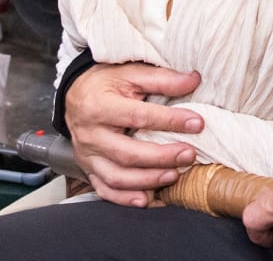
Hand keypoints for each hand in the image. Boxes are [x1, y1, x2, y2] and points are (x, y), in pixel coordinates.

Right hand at [63, 62, 204, 206]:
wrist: (75, 94)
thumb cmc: (105, 83)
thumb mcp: (130, 72)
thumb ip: (161, 79)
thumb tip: (193, 80)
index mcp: (99, 106)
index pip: (139, 116)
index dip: (170, 121)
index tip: (197, 123)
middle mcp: (90, 134)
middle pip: (127, 153)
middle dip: (161, 157)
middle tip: (189, 154)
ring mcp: (88, 155)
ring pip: (117, 177)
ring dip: (147, 180)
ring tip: (174, 175)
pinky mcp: (89, 168)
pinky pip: (105, 189)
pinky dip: (125, 198)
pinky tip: (146, 198)